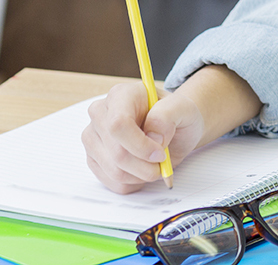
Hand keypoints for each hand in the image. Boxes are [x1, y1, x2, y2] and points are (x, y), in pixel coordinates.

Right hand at [82, 82, 204, 193]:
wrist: (174, 128)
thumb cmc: (176, 115)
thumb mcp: (184, 108)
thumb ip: (169, 115)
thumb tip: (153, 136)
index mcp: (121, 94)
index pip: (118, 124)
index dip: (139, 145)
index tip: (160, 154)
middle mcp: (101, 114)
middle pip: (116, 152)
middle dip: (144, 165)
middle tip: (162, 162)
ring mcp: (93, 137)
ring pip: (113, 170)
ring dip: (140, 175)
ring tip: (155, 165)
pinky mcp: (93, 158)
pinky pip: (111, 181)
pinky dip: (132, 183)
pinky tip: (143, 170)